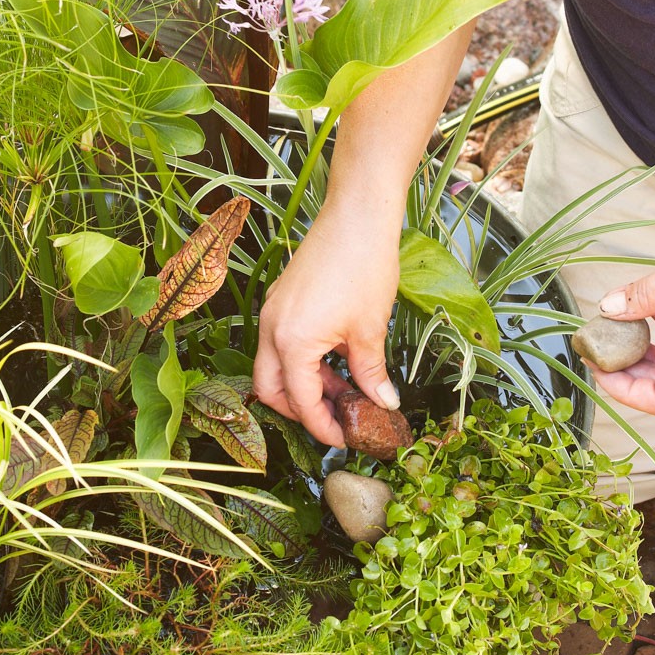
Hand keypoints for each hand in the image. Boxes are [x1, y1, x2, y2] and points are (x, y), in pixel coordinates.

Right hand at [253, 198, 402, 443]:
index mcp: (291, 342)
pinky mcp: (282, 297)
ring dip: (303, 383)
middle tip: (335, 419)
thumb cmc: (363, 267)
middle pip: (270, 388)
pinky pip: (282, 340)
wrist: (357, 215)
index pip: (301, 402)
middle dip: (299, 410)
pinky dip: (303, 359)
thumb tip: (383, 404)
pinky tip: (336, 358)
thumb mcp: (370, 330)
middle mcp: (271, 328)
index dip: (324, 427)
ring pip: (274, 365)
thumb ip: (371, 373)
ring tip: (344, 389)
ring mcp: (273, 310)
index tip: (346, 439)